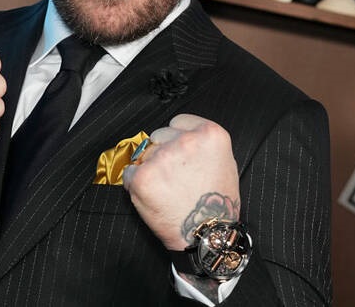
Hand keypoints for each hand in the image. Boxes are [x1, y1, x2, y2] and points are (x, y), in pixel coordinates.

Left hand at [122, 114, 239, 250]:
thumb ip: (202, 143)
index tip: (180, 153)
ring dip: (150, 168)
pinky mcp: (143, 176)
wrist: (207, 235)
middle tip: (175, 176)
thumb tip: (179, 134)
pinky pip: (130, 172)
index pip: (178, 121)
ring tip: (167, 189)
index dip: (177, 138)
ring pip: (144, 154)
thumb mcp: (224, 162)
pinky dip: (136, 182)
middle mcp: (185, 141)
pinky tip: (154, 195)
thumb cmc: (216, 203)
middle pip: (159, 135)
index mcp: (209, 134)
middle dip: (162, 152)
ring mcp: (162, 158)